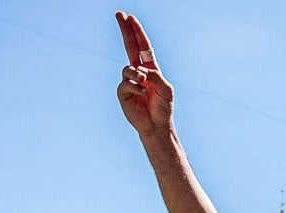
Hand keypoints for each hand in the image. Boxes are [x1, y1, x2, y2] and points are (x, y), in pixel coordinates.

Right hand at [116, 12, 173, 135]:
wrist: (157, 125)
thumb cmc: (164, 107)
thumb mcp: (165, 88)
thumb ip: (155, 75)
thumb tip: (140, 70)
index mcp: (150, 68)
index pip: (142, 46)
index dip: (137, 32)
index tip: (130, 18)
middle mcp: (138, 72)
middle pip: (130, 46)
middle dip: (125, 30)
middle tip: (119, 14)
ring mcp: (129, 81)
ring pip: (127, 68)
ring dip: (136, 74)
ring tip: (144, 83)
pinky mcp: (123, 92)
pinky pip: (125, 83)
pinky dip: (135, 87)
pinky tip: (142, 94)